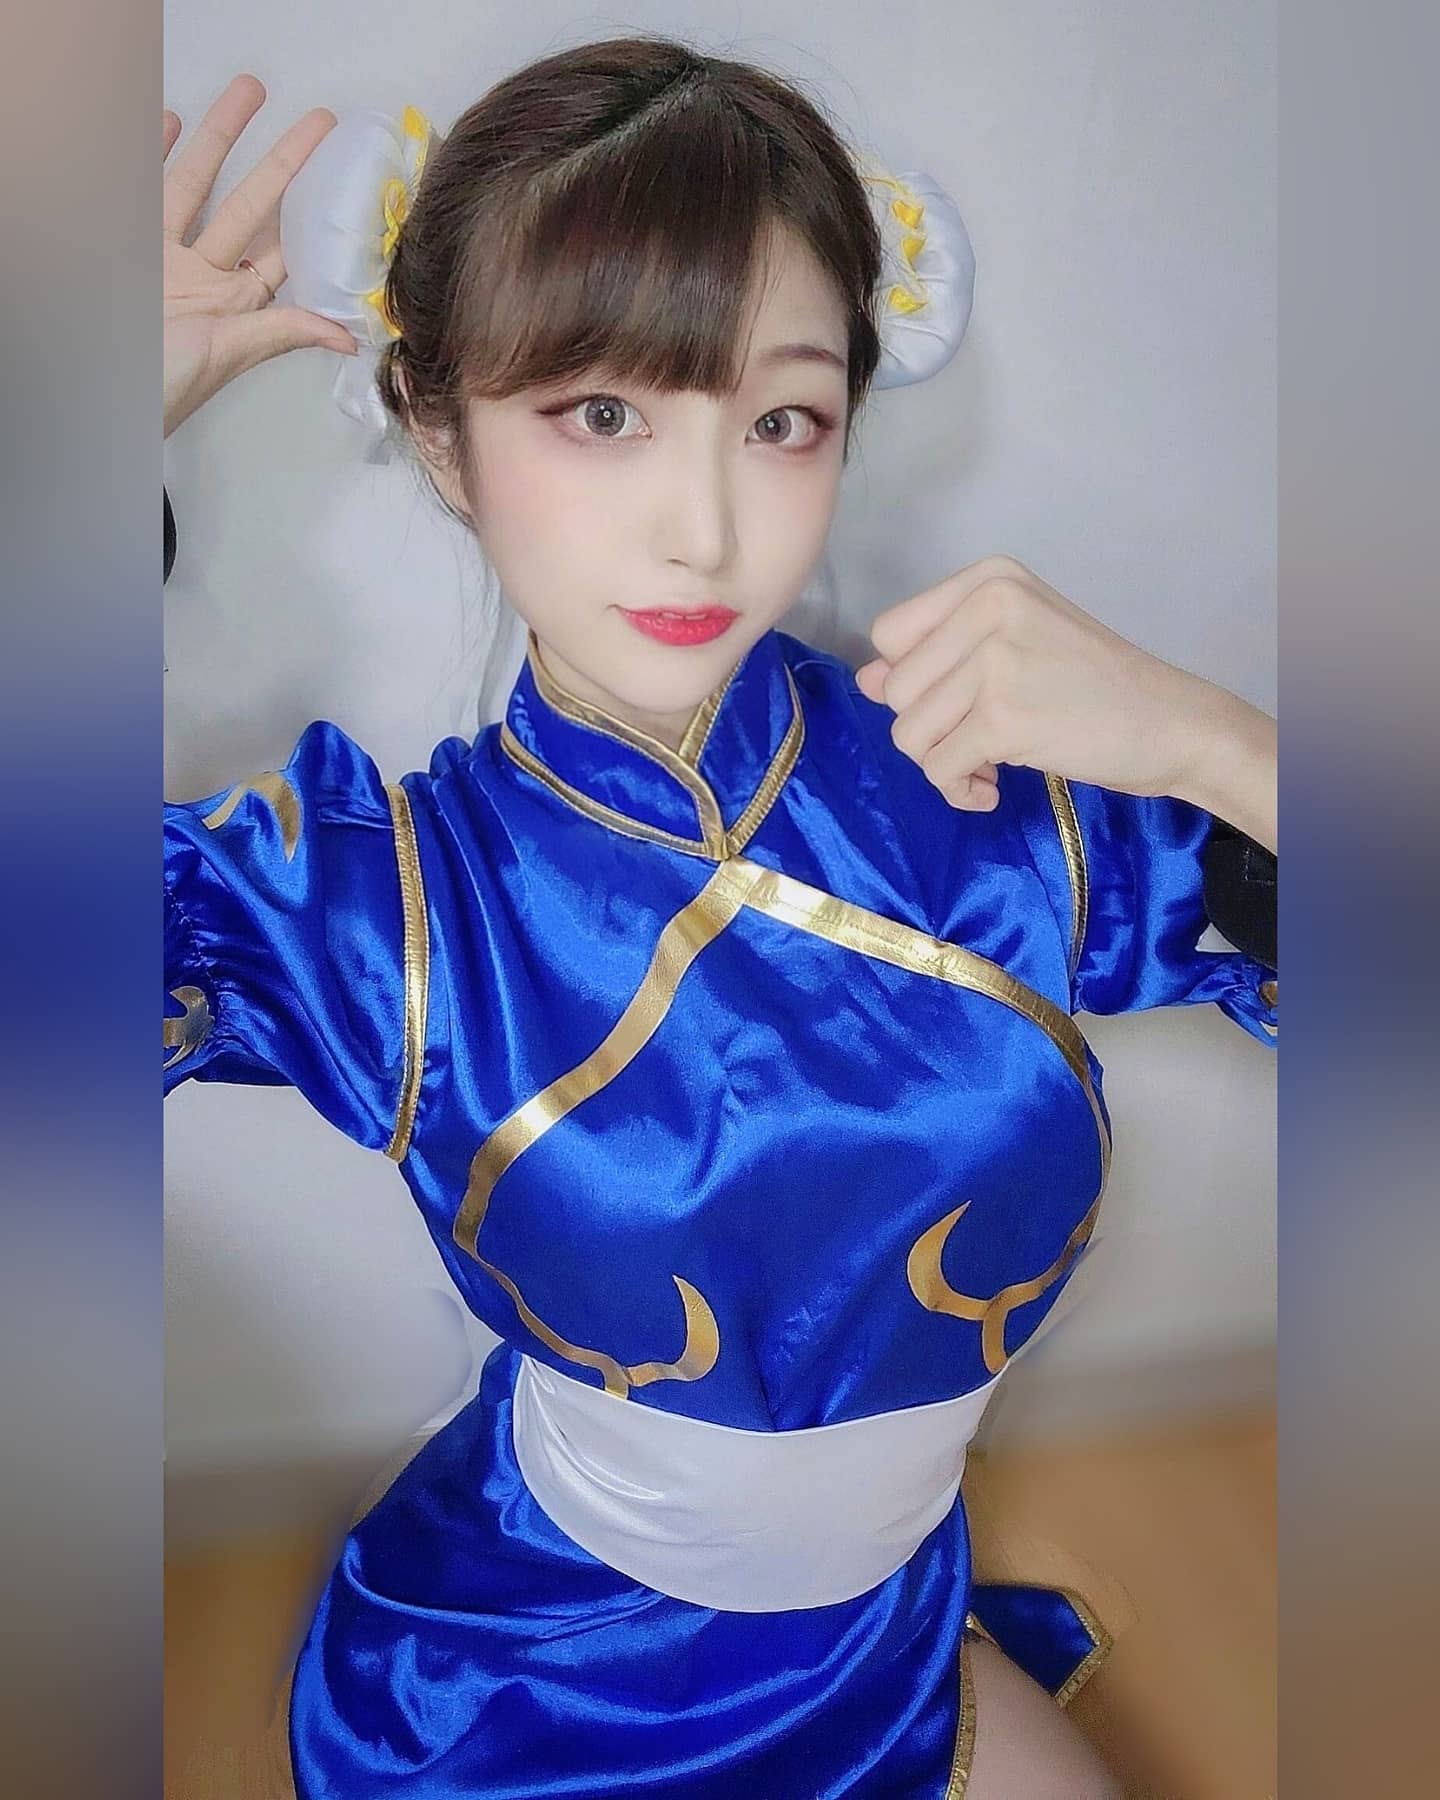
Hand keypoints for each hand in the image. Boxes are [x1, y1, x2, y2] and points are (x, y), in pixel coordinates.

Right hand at [164, 74, 357, 436]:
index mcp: (242, 300)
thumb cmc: (172, 380)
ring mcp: (169, 254)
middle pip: (253, 203)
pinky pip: (145, 189)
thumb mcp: (232, 351)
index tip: (345, 178)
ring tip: (250, 92)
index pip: (288, 247)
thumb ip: (283, 332)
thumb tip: (348, 339)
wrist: (111, 385)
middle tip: (318, 119)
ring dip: (221, 138)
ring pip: (200, 183)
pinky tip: (170, 118)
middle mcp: (211, 272)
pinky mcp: (132, 244)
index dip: (316, 213)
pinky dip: (153, 153)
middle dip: (283, 161)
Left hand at [855, 555, 1225, 810]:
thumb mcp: (1016, 647)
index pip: (890, 636)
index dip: (913, 681)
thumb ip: (938, 659)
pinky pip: (939, 768)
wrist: (1171, 723)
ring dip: (942, 764)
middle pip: (894, 689)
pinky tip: (993, 789)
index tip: (960, 701)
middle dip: (928, 729)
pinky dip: (959, 790)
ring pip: (909, 732)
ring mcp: (996, 661)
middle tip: (979, 740)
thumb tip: (865, 680)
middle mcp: (989, 607)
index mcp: (989, 580)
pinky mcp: (1004, 717)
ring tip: (988, 765)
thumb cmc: (1096, 686)